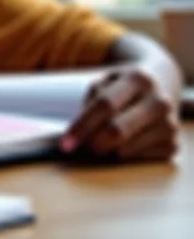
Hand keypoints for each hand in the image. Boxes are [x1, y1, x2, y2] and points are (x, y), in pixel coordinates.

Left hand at [61, 68, 179, 161]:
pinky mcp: (173, 144)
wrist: (163, 82)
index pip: (105, 105)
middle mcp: (158, 101)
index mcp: (138, 79)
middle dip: (92, 143)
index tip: (65, 143)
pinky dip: (123, 154)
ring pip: (126, 149)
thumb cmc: (124, 84)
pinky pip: (137, 159)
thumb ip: (91, 101)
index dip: (82, 125)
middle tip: (80, 146)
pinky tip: (124, 141)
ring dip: (106, 150)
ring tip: (102, 138)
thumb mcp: (106, 80)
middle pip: (116, 131)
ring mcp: (169, 124)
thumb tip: (77, 134)